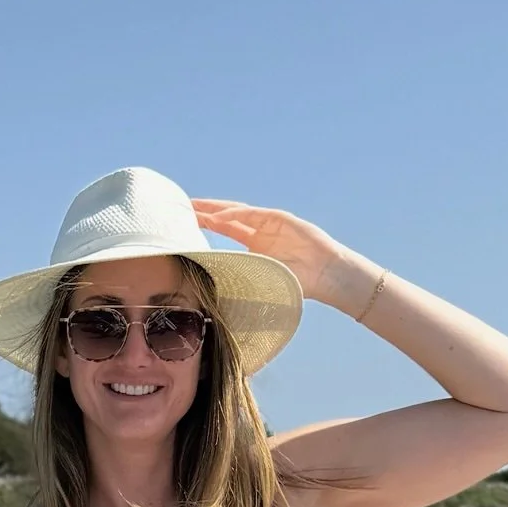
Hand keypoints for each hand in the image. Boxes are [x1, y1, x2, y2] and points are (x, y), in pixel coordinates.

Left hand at [192, 199, 352, 305]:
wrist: (327, 276)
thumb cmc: (299, 284)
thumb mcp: (265, 282)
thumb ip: (246, 282)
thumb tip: (216, 300)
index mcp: (254, 245)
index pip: (223, 230)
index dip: (204, 224)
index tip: (183, 223)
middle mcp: (259, 230)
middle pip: (225, 216)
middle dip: (203, 211)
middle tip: (180, 206)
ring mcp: (270, 222)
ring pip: (236, 211)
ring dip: (214, 208)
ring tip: (193, 206)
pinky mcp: (281, 219)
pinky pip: (253, 215)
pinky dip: (235, 215)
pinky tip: (217, 217)